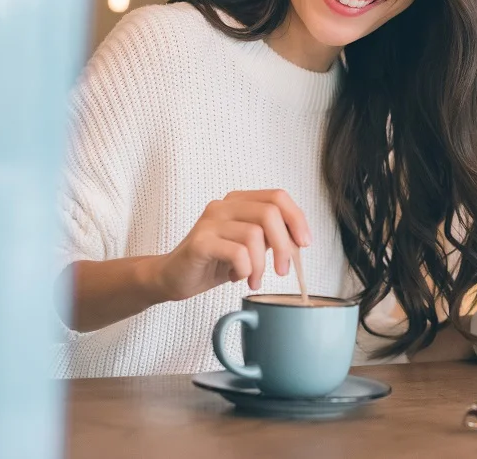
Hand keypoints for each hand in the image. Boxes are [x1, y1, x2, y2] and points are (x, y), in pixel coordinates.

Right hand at [146, 189, 310, 301]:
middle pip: (270, 213)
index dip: (297, 219)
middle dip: (284, 245)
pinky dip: (245, 269)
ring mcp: (210, 221)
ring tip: (254, 279)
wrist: (172, 277)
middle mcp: (224, 205)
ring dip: (261, 264)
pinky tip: (237, 277)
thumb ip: (270, 236)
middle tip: (282, 270)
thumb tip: (299, 239)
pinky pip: (237, 252)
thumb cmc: (213, 262)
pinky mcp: (200, 242)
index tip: (304, 243)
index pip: (278, 197)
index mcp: (239, 202)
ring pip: (255, 234)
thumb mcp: (249, 246)